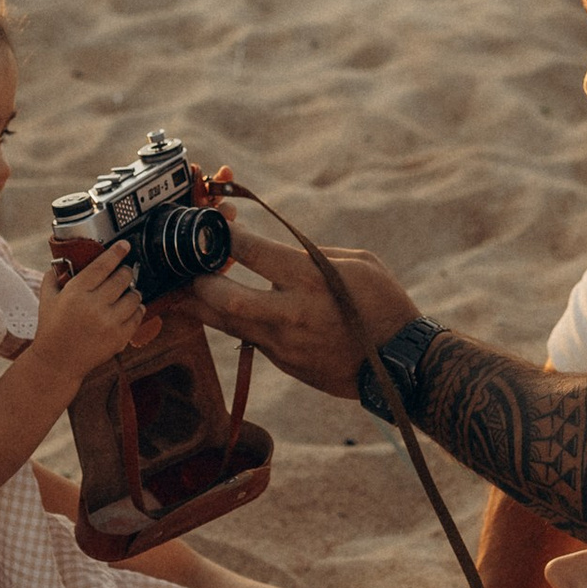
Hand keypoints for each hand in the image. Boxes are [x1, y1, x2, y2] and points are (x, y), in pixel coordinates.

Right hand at [25, 243, 148, 386]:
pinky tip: (131, 309)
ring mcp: (109, 322)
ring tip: (127, 293)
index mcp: (76, 292)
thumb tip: (60, 262)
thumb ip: (53, 277)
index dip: (117, 252)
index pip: (103, 265)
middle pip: (123, 278)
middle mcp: (94, 305)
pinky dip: (137, 310)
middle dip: (126, 272)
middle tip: (124, 273)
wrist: (57, 362)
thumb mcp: (46, 299)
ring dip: (133, 292)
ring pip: (134, 296)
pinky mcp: (119, 337)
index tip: (125, 246)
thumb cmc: (51, 328)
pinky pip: (138, 316)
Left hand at [182, 227, 417, 401]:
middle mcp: (291, 314)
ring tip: (185, 288)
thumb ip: (310, 253)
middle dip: (199, 279)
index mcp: (311, 281)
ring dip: (201, 304)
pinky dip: (233, 320)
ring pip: (224, 324)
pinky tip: (227, 308)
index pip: (252, 252)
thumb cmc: (384, 303)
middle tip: (191, 264)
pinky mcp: (282, 364)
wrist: (401, 363)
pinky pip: (247, 338)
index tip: (216, 224)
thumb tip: (274, 248)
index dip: (226, 234)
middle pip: (224, 298)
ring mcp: (283, 344)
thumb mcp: (357, 263)